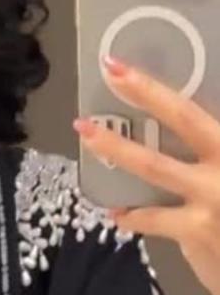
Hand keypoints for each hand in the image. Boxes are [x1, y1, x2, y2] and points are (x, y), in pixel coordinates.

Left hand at [73, 55, 219, 294]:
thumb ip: (210, 149)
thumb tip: (185, 130)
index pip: (198, 108)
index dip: (160, 85)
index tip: (124, 64)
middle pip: (185, 118)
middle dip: (147, 91)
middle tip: (112, 70)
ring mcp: (213, 196)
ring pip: (155, 165)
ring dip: (117, 148)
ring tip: (87, 133)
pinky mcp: (198, 230)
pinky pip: (153, 219)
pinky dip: (132, 216)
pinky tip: (117, 213)